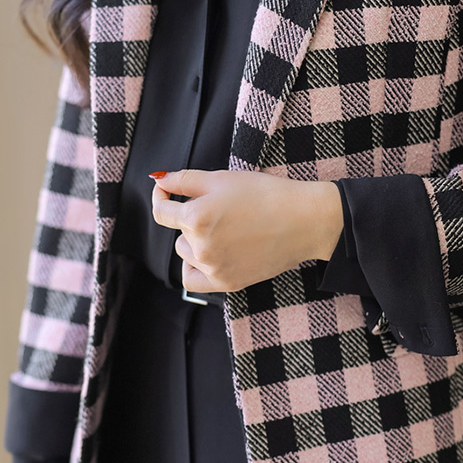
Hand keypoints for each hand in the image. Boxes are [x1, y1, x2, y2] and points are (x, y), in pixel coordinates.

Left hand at [150, 169, 343, 292]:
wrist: (304, 221)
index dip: (161, 197)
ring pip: (186, 254)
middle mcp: (200, 246)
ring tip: (226, 229)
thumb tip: (158, 179)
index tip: (166, 192)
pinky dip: (197, 266)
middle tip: (222, 208)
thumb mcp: (222, 179)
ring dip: (195, 242)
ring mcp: (214, 268)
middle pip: (179, 232)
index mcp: (196, 217)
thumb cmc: (266, 194)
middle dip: (191, 219)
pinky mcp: (227, 283)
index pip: (161, 211)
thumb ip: (184, 180)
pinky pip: (194, 280)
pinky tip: (210, 255)